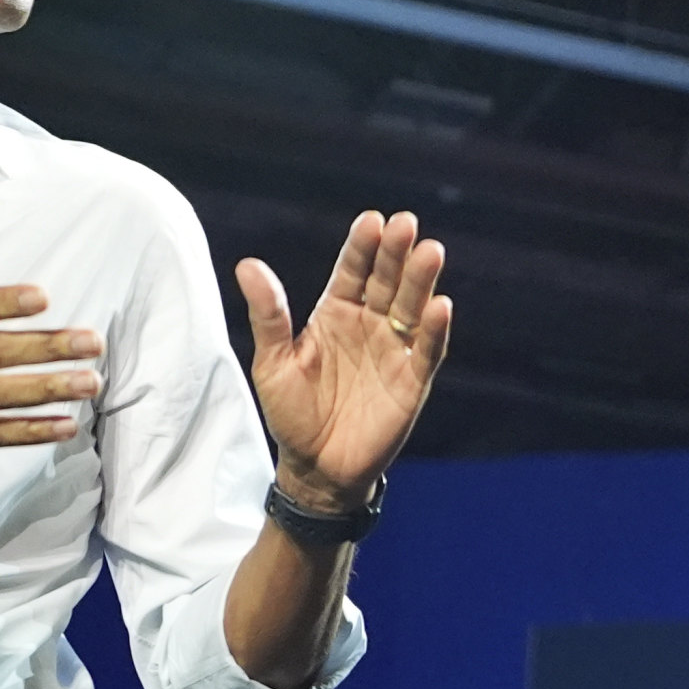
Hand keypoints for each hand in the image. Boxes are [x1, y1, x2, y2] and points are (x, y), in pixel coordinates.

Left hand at [237, 209, 448, 509]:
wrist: (316, 467)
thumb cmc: (291, 413)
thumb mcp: (273, 362)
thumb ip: (268, 314)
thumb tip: (248, 265)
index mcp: (335, 313)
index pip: (353, 271)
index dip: (363, 247)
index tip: (372, 220)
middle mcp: (369, 325)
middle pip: (387, 281)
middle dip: (397, 253)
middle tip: (406, 224)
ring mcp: (394, 352)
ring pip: (412, 308)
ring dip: (422, 281)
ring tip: (430, 251)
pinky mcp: (412, 381)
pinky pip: (427, 351)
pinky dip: (434, 329)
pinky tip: (440, 305)